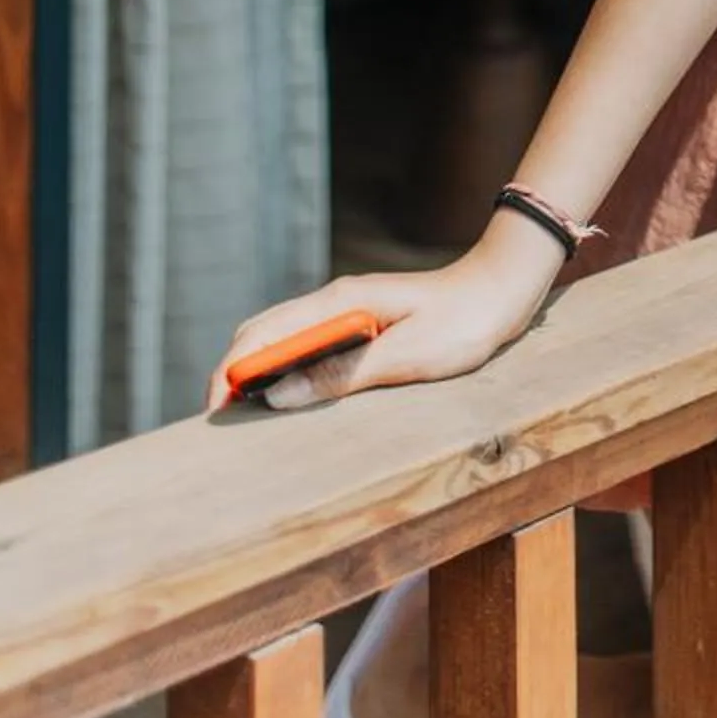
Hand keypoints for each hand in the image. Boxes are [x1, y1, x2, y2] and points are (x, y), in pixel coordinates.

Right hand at [207, 237, 556, 414]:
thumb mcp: (403, 356)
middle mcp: (335, 300)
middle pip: (263, 332)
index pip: (263, 334)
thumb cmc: (461, 323)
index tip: (214, 413)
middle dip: (234, 374)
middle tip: (222, 425)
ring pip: (283, 338)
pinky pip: (309, 346)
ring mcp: (347, 310)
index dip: (230, 372)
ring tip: (247, 417)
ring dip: (258, 373)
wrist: (502, 292)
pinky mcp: (362, 324)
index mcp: (339, 301)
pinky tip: (292, 398)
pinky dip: (286, 370)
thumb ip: (341, 375)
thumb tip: (278, 396)